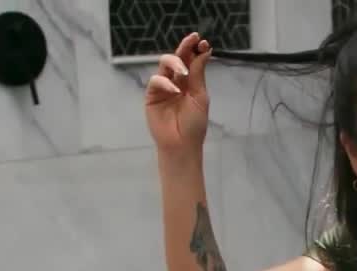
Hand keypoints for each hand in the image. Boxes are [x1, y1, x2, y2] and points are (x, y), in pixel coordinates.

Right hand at [145, 32, 211, 152]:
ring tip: (183, 72)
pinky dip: (165, 83)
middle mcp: (176, 80)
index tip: (203, 42)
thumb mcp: (200, 96)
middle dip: (185, 47)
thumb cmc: (194, 124)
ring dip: (175, 63)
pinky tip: (175, 90)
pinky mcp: (152, 95)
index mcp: (190, 81)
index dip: (195, 49)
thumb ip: (198, 74)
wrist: (182, 144)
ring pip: (165, 64)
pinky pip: (156, 81)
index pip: (191, 60)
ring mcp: (163, 87)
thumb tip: (204, 51)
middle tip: (193, 39)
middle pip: (178, 57)